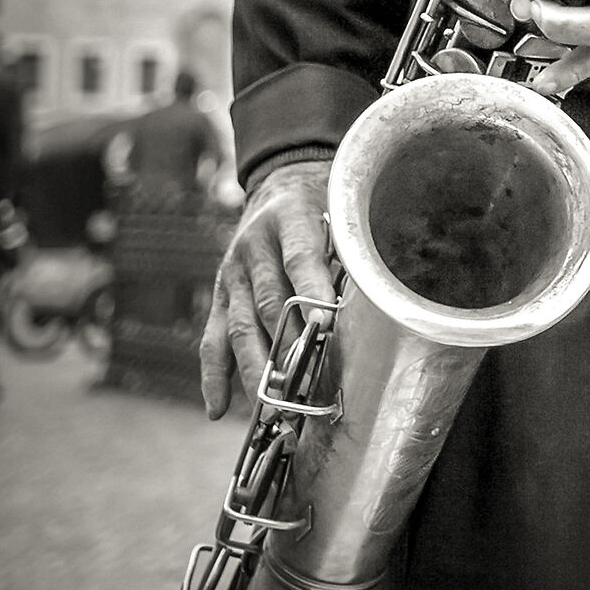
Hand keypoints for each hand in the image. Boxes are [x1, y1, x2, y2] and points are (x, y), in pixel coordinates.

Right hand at [197, 159, 332, 420]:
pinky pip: (212, 340)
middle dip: (286, 348)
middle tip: (303, 388)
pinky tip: (218, 408)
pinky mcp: (220, 296)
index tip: (324, 325)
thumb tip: (377, 298)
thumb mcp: (339, 209)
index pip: (300, 258)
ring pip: (241, 328)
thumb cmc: (323, 204)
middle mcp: (253, 249)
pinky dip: (214, 376)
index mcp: (289, 219)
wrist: (280, 181)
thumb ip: (351, 247)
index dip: (311, 292)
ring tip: (272, 408)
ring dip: (256, 371)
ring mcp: (231, 275)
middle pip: (269, 304)